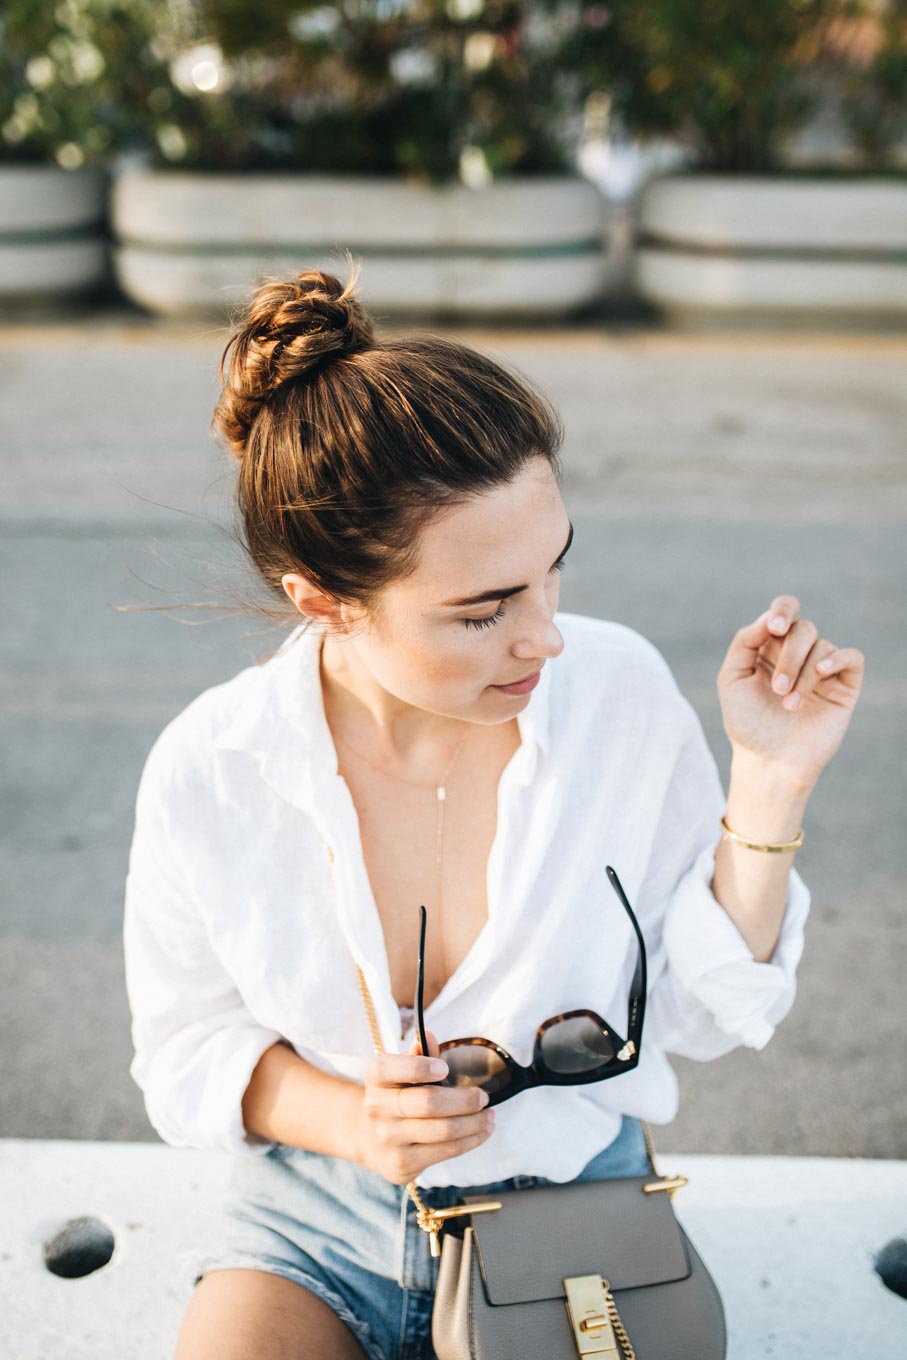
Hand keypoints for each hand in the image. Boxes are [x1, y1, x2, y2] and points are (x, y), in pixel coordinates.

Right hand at [355, 1029, 494, 1184]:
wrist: (371, 1139)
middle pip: (429, 1102)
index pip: (390, 1068)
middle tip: (483, 1097)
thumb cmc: (396, 1096)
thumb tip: (429, 1037)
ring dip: (475, 1122)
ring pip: (444, 1131)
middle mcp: (376, 1108)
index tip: (445, 1069)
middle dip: (465, 1100)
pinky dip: (471, 1140)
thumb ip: (417, 1055)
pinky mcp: (402, 1164)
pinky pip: (447, 1151)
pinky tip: (482, 1131)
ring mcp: (387, 1139)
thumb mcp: (401, 1072)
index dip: (420, 1068)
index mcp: (376, 1077)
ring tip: (490, 1116)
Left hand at [717, 594, 864, 790]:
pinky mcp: (843, 686)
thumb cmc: (747, 722)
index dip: (782, 610)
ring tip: (790, 704)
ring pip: (822, 646)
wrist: (769, 761)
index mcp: (770, 647)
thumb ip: (745, 642)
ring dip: (803, 674)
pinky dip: (838, 659)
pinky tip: (823, 671)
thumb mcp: (732, 679)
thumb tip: (768, 619)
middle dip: (789, 655)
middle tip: (777, 688)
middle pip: (802, 629)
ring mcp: (822, 670)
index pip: (783, 611)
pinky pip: (851, 657)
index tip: (774, 627)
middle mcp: (797, 654)